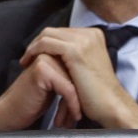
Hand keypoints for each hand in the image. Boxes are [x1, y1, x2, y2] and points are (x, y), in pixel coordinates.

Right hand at [0, 53, 81, 130]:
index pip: (78, 67)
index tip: (82, 107)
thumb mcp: (54, 87)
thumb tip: (94, 83)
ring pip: (74, 81)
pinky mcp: (42, 70)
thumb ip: (68, 76)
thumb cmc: (33, 102)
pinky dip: (73, 105)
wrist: (11, 112)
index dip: (82, 88)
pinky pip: (68, 89)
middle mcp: (48, 52)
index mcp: (52, 53)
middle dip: (81, 96)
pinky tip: (73, 117)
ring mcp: (44, 59)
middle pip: (77, 74)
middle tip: (79, 115)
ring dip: (78, 103)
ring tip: (76, 117)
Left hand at [20, 27, 137, 127]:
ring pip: (47, 35)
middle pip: (53, 31)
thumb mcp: (87, 66)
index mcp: (93, 35)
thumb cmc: (97, 93)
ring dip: (33, 47)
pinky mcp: (75, 50)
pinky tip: (29, 63)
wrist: (111, 106)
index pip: (61, 32)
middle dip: (37, 43)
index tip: (35, 55)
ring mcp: (83, 40)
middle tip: (27, 57)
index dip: (45, 42)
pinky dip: (34, 51)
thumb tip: (56, 50)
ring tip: (25, 61)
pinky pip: (46, 44)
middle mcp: (89, 33)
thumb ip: (75, 54)